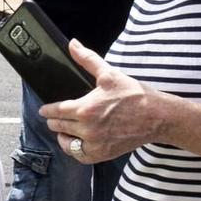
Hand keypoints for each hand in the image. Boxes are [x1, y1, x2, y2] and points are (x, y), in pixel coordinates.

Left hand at [39, 41, 161, 161]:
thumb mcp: (109, 74)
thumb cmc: (134, 94)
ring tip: (64, 130)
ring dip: (63, 137)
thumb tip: (73, 44)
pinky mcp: (103, 154)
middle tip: (54, 117)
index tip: (44, 110)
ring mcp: (95, 144)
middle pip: (58, 127)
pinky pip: (80, 156)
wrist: (156, 117)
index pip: (56, 112)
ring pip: (67, 144)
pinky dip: (76, 150)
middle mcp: (87, 129)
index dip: (47, 110)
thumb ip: (87, 59)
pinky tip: (77, 142)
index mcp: (85, 109)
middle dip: (54, 121)